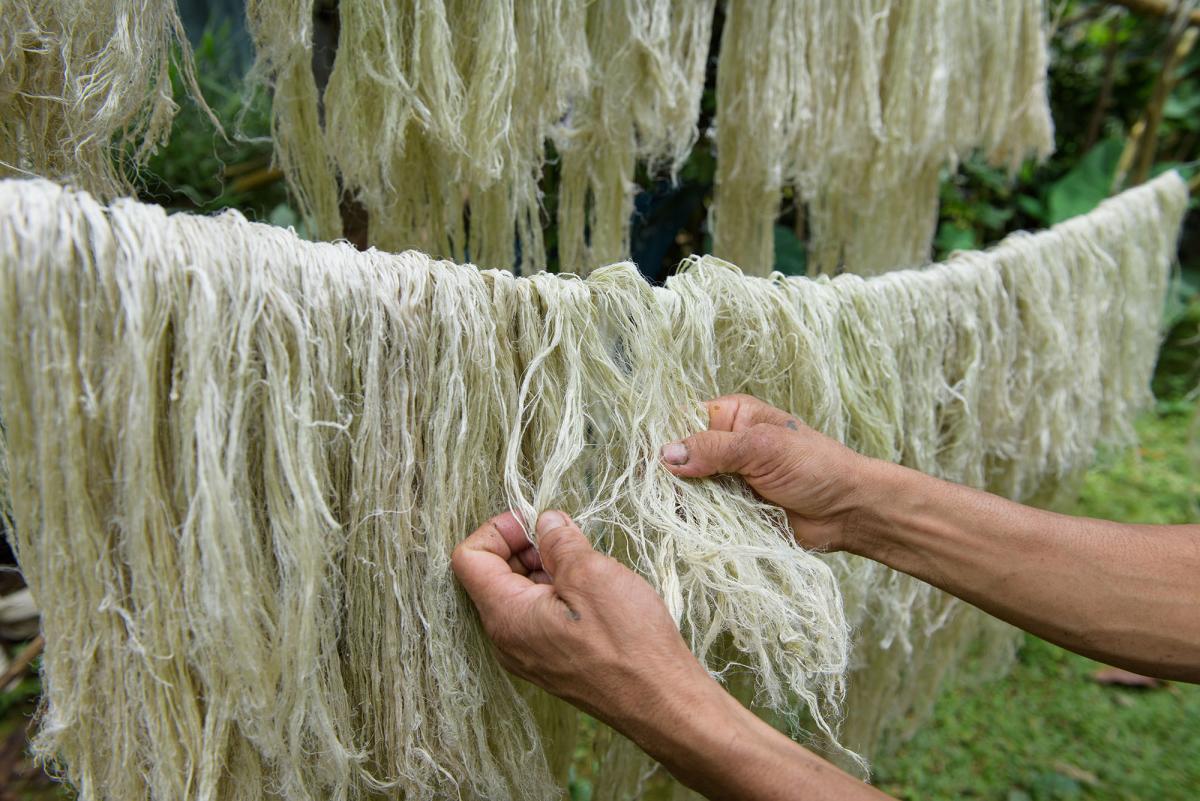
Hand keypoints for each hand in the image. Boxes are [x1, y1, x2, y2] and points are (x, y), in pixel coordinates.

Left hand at [451, 510, 714, 730]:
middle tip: (565, 537)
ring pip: (518, 595)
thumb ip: (559, 542)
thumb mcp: (591, 574)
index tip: (534, 521)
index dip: (497, 529)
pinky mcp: (551, 662)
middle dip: (523, 546)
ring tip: (585, 562)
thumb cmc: (627, 643)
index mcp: (505, 616)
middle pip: (491, 575)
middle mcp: (507, 639)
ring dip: (544, 568)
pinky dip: (556, 592)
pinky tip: (592, 589)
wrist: (661, 702)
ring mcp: (528, 655)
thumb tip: (545, 522)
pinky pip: (538, 616)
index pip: (469, 558)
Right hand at [661, 394, 868, 550]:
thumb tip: (666, 454)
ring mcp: (726, 479)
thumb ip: (714, 449)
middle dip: (670, 476)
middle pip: (679, 457)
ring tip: (676, 512)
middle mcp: (724, 445)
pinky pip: (702, 514)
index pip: (683, 419)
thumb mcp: (763, 448)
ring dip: (682, 501)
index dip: (665, 438)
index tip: (652, 462)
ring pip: (686, 488)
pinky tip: (687, 526)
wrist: (847, 511)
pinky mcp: (731, 509)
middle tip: (663, 493)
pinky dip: (695, 521)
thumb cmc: (815, 467)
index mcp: (731, 416)